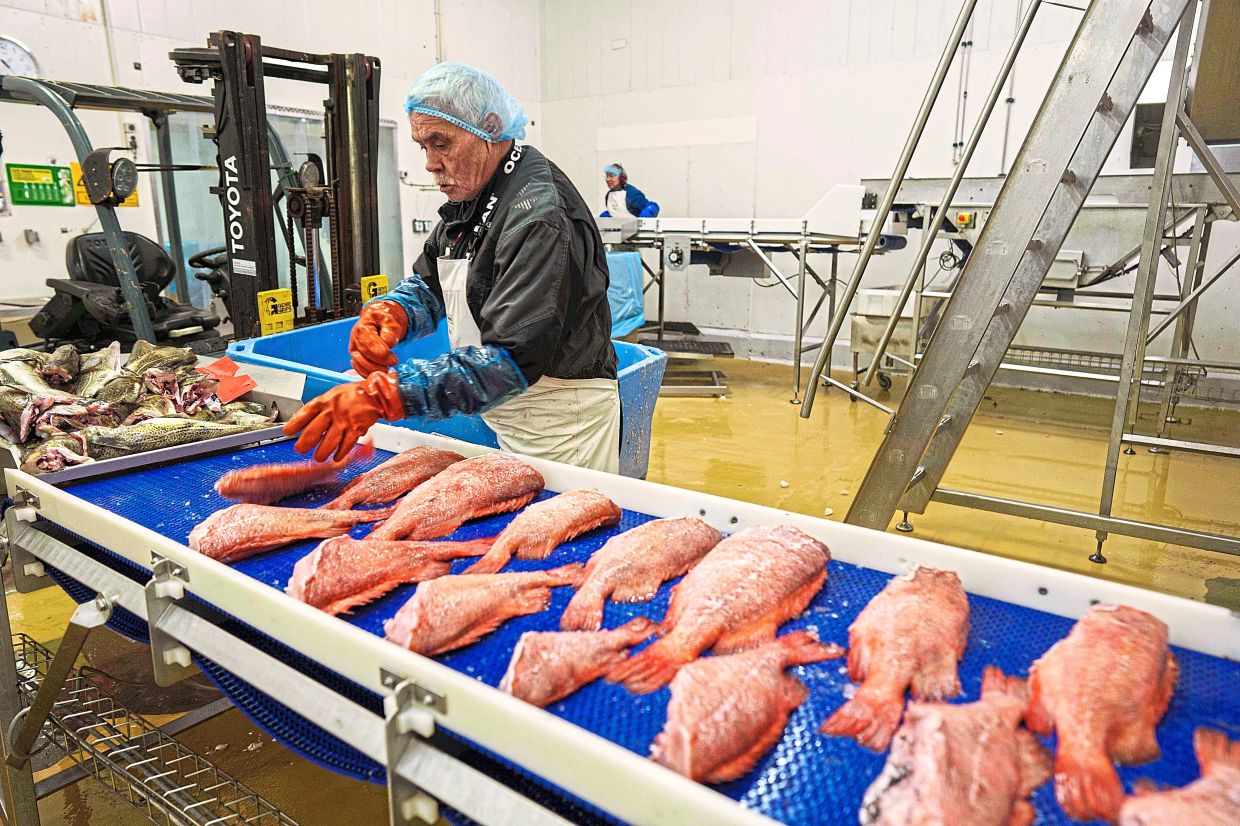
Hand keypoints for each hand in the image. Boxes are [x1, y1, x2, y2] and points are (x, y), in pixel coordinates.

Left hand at [283, 373, 404, 461]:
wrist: (376, 393)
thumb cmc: (353, 395)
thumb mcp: (332, 395)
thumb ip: (320, 408)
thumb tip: (305, 423)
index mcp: (325, 401)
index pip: (305, 413)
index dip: (295, 423)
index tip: (287, 432)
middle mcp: (333, 411)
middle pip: (314, 431)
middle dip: (305, 443)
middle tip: (300, 450)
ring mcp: (345, 421)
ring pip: (329, 442)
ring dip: (322, 452)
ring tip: (318, 457)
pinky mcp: (356, 429)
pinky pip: (346, 445)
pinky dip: (340, 453)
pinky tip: (336, 456)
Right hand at [350, 300, 407, 375]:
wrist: (377, 322)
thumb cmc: (384, 322)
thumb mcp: (390, 322)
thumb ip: (389, 332)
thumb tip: (387, 344)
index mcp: (363, 327)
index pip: (367, 340)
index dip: (376, 348)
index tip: (387, 353)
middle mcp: (355, 338)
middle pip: (364, 352)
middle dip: (379, 360)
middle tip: (393, 361)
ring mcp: (354, 348)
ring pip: (359, 362)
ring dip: (374, 369)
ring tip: (387, 369)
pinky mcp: (356, 357)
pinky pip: (358, 368)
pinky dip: (367, 373)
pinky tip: (377, 374)